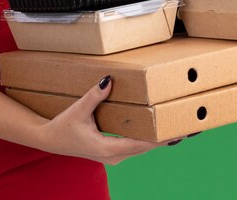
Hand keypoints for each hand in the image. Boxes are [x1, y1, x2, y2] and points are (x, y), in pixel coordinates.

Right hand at [38, 76, 189, 164]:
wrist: (50, 141)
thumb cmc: (63, 127)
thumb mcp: (78, 110)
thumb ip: (94, 96)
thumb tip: (109, 80)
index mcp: (108, 148)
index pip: (142, 144)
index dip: (162, 138)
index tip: (178, 132)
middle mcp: (115, 156)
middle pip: (147, 147)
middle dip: (166, 138)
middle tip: (187, 128)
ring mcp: (114, 156)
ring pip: (142, 148)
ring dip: (158, 140)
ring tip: (177, 129)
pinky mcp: (112, 152)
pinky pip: (135, 146)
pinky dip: (147, 139)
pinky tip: (156, 132)